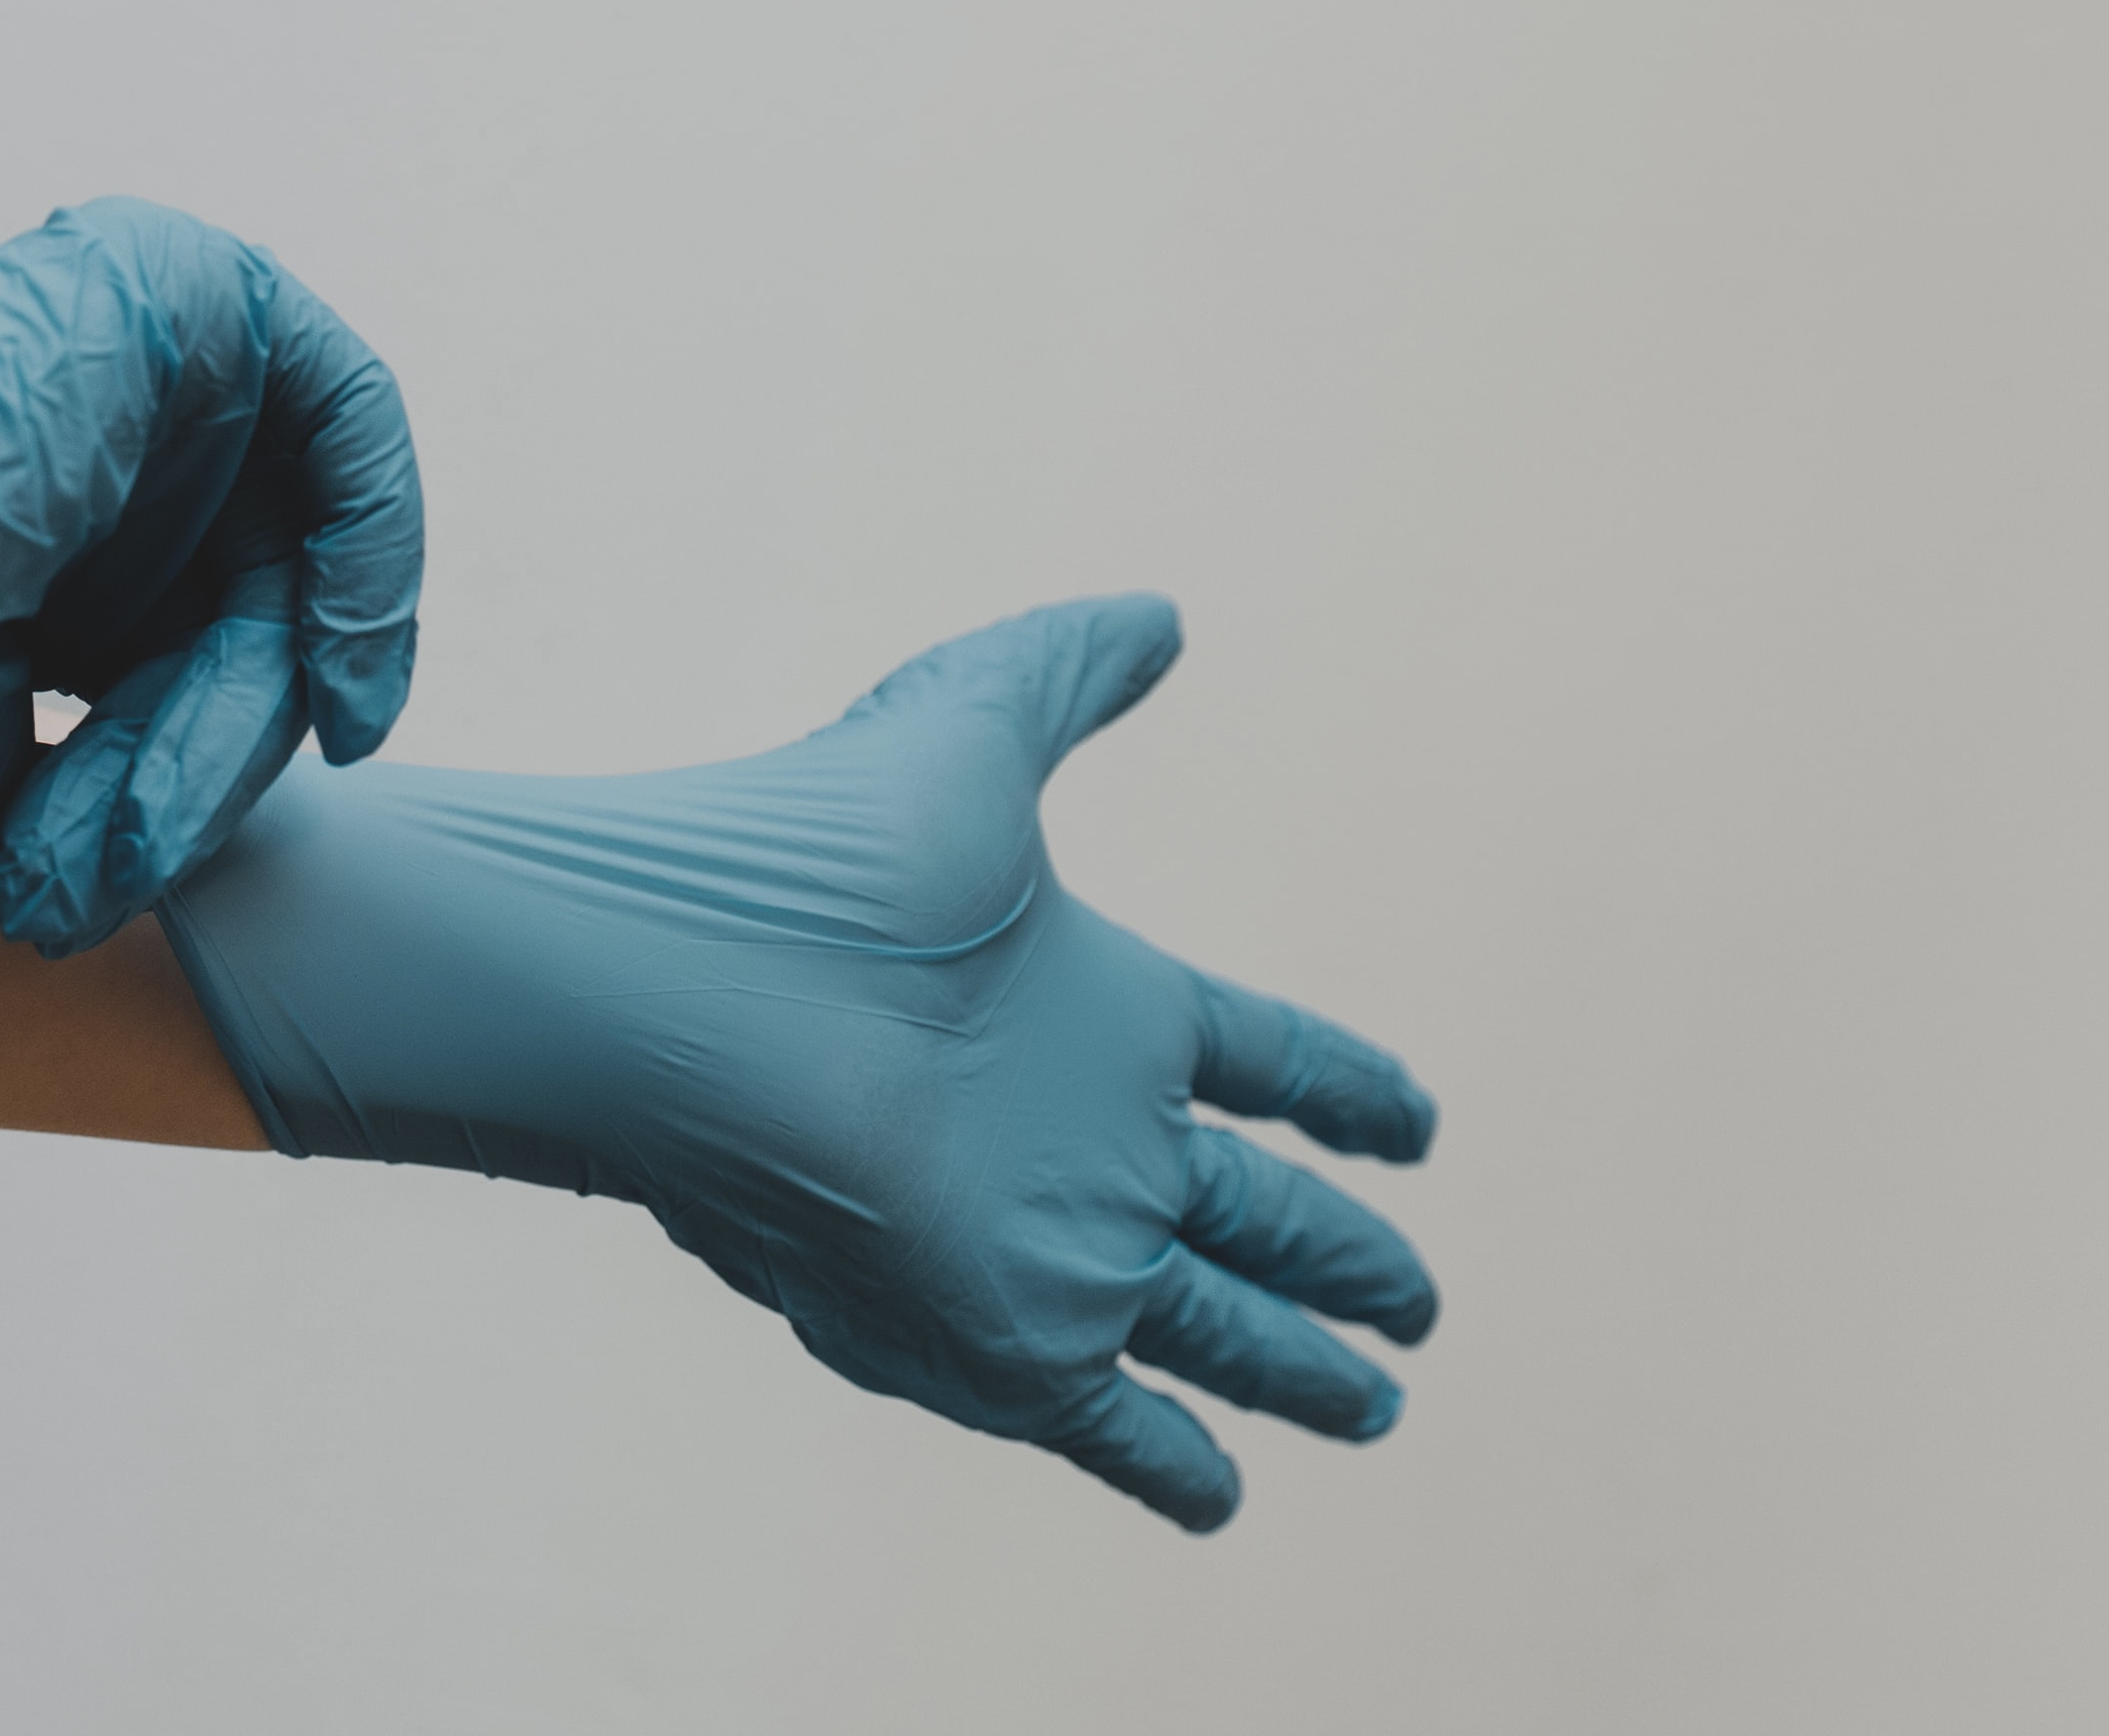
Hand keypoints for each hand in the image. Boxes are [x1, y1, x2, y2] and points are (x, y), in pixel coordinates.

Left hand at [160, 596, 1437, 1526]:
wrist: (686, 990)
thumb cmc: (819, 854)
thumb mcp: (969, 724)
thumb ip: (1068, 671)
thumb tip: (1165, 614)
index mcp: (1101, 1001)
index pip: (1261, 1056)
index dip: (1346, 1090)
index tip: (1420, 1119)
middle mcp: (1083, 1134)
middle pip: (1253, 1212)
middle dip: (1340, 1258)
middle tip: (1422, 1305)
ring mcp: (1049, 1243)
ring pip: (1213, 1328)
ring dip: (1292, 1371)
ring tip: (1376, 1412)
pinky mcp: (1004, 1338)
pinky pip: (1108, 1423)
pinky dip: (1166, 1464)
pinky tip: (1222, 1494)